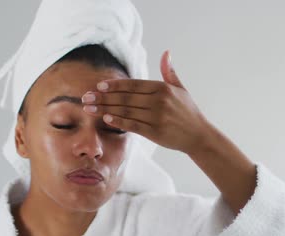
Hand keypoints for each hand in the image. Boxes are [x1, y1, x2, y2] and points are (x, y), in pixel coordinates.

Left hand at [81, 51, 210, 153]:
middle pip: (125, 98)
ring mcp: (157, 117)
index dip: (115, 85)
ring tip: (89, 108)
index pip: (133, 85)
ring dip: (105, 109)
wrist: (199, 135)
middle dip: (103, 97)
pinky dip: (119, 122)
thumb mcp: (181, 89)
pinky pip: (133, 125)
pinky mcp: (155, 132)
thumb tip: (166, 52)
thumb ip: (169, 72)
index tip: (99, 86)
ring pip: (126, 111)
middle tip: (85, 97)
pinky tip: (106, 119)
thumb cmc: (188, 112)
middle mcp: (159, 101)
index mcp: (162, 88)